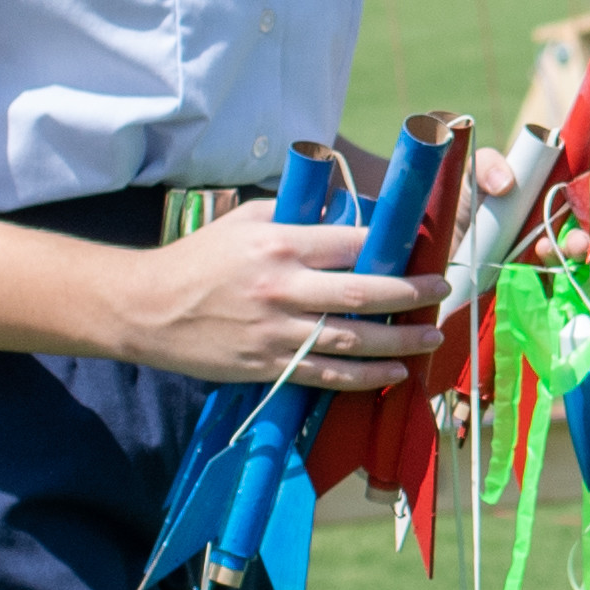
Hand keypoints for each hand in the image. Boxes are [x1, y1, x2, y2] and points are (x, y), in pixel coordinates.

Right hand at [112, 216, 434, 391]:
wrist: (146, 309)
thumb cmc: (198, 260)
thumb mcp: (245, 221)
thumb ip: (295, 216)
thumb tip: (346, 213)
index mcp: (279, 245)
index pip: (351, 243)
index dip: (391, 246)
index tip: (421, 248)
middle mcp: (283, 287)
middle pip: (363, 292)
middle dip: (411, 292)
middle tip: (443, 290)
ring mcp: (277, 330)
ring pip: (353, 338)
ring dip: (400, 340)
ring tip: (432, 337)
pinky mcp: (268, 365)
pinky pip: (328, 374)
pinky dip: (366, 377)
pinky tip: (395, 373)